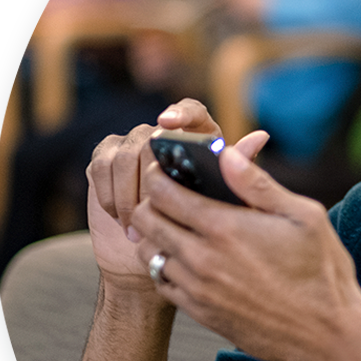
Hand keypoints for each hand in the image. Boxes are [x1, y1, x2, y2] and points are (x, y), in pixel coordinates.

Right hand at [85, 98, 265, 289]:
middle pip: (150, 139)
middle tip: (152, 213)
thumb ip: (242, 171)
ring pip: (123, 155)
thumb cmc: (204, 225)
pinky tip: (121, 219)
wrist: (162, 249)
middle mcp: (164, 133)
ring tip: (137, 228)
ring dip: (128, 196)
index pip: (192, 111)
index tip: (168, 124)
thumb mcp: (230, 202)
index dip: (180, 113)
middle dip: (148, 180)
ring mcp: (132, 142)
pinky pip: (101, 166)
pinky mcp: (106, 156)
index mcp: (199, 137)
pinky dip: (109, 195)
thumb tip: (260, 136)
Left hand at [129, 144, 360, 360]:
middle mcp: (202, 258)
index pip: (163, 192)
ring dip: (156, 236)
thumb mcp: (303, 216)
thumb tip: (227, 154)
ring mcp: (198, 289)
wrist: (326, 335)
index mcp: (225, 227)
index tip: (169, 170)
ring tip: (178, 229)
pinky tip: (190, 261)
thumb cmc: (322, 272)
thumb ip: (258, 184)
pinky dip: (167, 267)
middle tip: (171, 197)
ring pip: (148, 253)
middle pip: (145, 220)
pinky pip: (162, 284)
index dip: (160, 174)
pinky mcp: (200, 313)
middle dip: (153, 201)